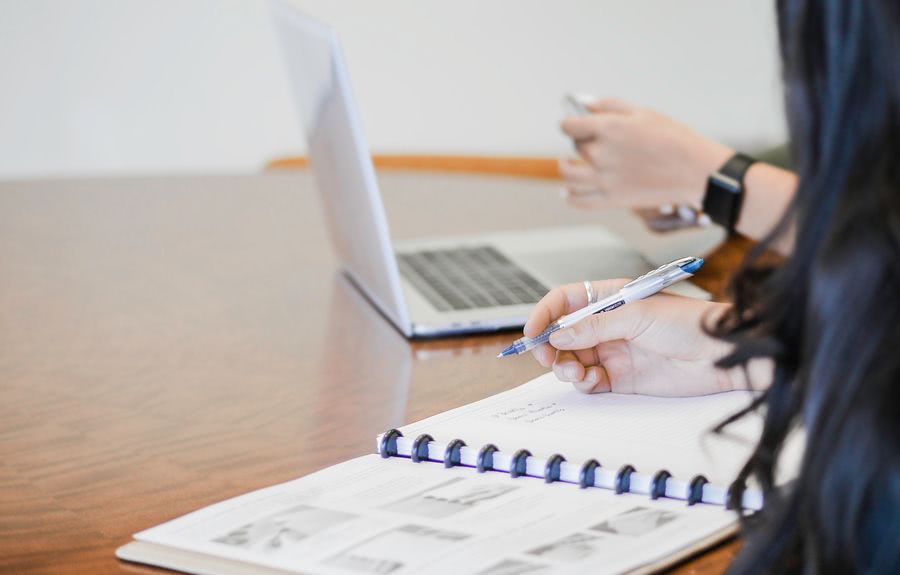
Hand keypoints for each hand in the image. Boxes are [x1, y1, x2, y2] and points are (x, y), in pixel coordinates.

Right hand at [524, 279, 737, 395]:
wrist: (722, 356)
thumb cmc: (690, 323)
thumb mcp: (637, 316)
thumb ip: (594, 327)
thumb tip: (558, 336)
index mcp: (609, 298)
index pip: (565, 301)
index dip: (545, 314)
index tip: (532, 332)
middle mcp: (607, 325)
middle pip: (562, 334)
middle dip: (550, 346)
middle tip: (547, 358)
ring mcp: (613, 351)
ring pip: (572, 360)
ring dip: (565, 366)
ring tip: (574, 371)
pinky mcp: (621, 378)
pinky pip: (589, 381)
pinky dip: (583, 383)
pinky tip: (591, 381)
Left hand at [559, 99, 733, 209]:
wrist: (695, 170)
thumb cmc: (673, 138)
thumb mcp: (643, 112)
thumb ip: (609, 106)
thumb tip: (584, 105)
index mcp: (609, 129)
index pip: (569, 126)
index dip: (569, 123)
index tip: (572, 124)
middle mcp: (602, 154)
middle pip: (576, 147)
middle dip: (580, 141)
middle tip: (591, 141)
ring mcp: (605, 180)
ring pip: (569, 176)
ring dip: (565, 168)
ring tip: (568, 164)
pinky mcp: (612, 200)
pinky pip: (579, 201)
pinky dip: (570, 196)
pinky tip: (569, 190)